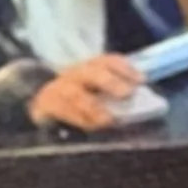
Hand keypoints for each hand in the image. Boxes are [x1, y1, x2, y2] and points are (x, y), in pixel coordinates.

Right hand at [27, 53, 145, 131]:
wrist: (44, 105)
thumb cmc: (80, 101)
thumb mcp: (98, 92)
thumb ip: (117, 95)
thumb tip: (144, 104)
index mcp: (91, 67)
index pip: (109, 61)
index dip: (125, 68)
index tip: (142, 80)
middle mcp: (76, 73)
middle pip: (92, 73)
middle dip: (110, 82)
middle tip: (127, 94)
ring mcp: (60, 88)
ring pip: (75, 93)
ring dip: (92, 106)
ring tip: (108, 119)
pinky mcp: (47, 103)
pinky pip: (62, 109)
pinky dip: (77, 118)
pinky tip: (91, 126)